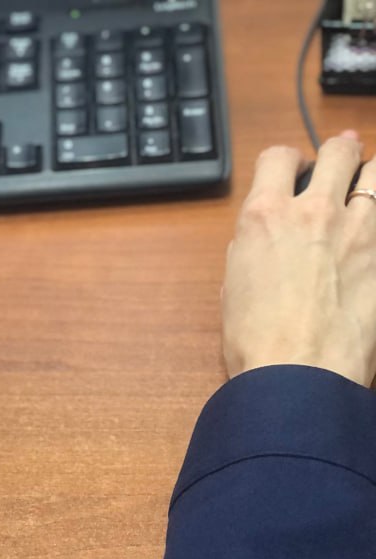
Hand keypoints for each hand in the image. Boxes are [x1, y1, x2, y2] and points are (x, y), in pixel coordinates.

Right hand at [222, 131, 375, 385]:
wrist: (298, 372)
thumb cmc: (256, 342)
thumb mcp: (233, 287)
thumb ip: (253, 250)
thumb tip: (264, 240)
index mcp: (263, 217)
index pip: (277, 158)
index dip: (285, 162)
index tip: (290, 172)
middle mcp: (313, 211)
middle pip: (339, 150)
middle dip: (340, 154)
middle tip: (341, 166)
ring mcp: (359, 229)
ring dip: (372, 179)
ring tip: (368, 192)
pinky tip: (372, 236)